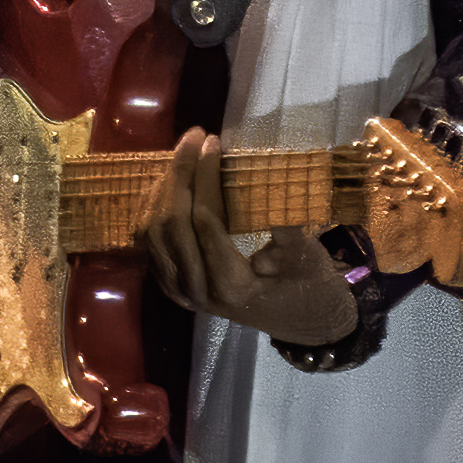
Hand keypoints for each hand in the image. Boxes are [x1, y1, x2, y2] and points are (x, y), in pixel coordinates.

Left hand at [139, 132, 362, 347]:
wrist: (306, 324)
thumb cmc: (312, 287)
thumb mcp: (307, 256)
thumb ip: (285, 226)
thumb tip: (269, 183)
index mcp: (231, 284)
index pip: (205, 220)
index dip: (204, 176)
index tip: (213, 143)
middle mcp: (197, 290)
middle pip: (172, 222)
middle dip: (180, 173)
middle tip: (193, 138)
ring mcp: (180, 291)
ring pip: (153, 232)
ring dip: (163, 188)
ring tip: (183, 156)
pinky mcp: (172, 286)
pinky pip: (150, 243)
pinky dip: (153, 209)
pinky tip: (168, 183)